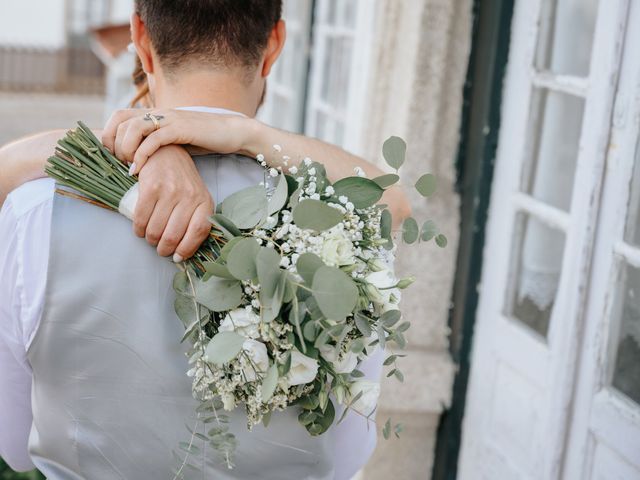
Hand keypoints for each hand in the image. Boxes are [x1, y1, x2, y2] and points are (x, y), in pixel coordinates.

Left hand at [102, 108, 253, 174]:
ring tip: (128, 166)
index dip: (108, 133)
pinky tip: (139, 170)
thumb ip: (158, 142)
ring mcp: (170, 119)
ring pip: (134, 128)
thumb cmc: (205, 139)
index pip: (120, 115)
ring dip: (126, 149)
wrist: (232, 133)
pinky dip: (142, 155)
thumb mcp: (175, 139)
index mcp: (156, 114)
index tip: (110, 155)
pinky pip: (154, 139)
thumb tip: (140, 158)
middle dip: (114, 144)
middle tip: (118, 164)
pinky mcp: (181, 129)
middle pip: (122, 121)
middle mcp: (159, 113)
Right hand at [134, 145, 213, 260]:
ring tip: (150, 238)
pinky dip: (138, 229)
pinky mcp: (151, 187)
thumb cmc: (181, 180)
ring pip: (156, 230)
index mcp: (204, 201)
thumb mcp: (196, 197)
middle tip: (160, 249)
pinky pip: (141, 218)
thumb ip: (194, 219)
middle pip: (174, 235)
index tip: (177, 257)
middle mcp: (189, 196)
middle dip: (164, 249)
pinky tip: (140, 229)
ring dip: (150, 240)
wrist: (166, 152)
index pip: (198, 232)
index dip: (186, 249)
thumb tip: (182, 253)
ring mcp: (170, 191)